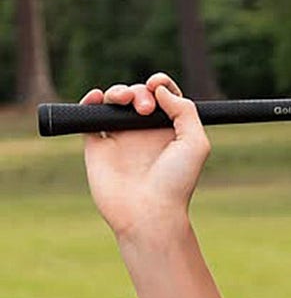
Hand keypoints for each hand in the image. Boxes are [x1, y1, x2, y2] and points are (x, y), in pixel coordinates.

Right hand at [81, 73, 211, 241]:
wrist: (148, 213)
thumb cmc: (176, 182)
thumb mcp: (195, 143)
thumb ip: (184, 110)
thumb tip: (160, 90)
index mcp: (169, 129)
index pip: (164, 96)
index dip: (160, 84)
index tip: (157, 84)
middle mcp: (144, 131)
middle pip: (138, 95)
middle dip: (139, 91)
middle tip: (145, 109)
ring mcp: (120, 138)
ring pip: (113, 102)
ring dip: (117, 91)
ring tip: (123, 100)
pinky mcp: (97, 147)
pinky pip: (88, 118)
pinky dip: (89, 103)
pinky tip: (96, 97)